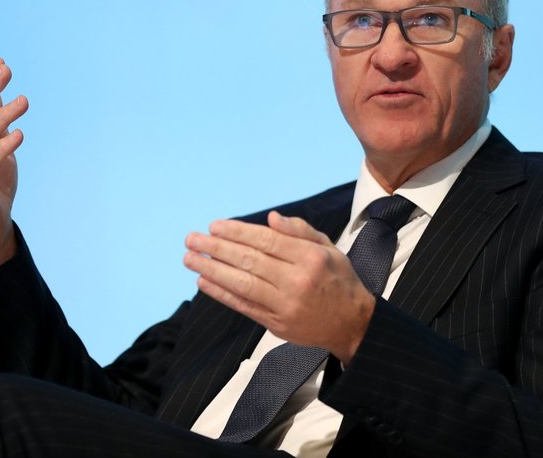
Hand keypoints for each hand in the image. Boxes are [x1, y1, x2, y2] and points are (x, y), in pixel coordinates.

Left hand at [184, 211, 374, 364]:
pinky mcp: (276, 325)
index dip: (238, 232)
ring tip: (190, 259)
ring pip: (242, 284)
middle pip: (250, 261)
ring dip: (212, 270)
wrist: (352, 324)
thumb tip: (270, 218)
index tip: (215, 226)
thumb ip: (300, 231)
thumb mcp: (328, 248)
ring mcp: (285, 306)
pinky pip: (243, 306)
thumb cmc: (339, 280)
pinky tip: (204, 282)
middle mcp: (296, 281)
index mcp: (310, 258)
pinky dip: (221, 294)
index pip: (267, 241)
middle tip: (193, 239)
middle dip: (217, 248)